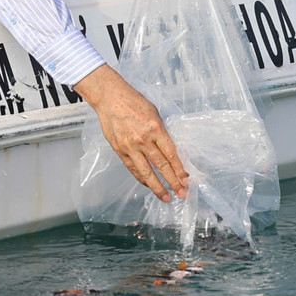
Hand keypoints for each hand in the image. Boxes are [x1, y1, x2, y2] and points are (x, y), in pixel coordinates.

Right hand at [75, 64, 188, 201]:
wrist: (110, 98)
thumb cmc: (134, 102)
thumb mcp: (154, 113)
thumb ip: (161, 132)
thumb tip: (169, 151)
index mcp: (155, 128)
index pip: (171, 154)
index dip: (179, 169)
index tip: (186, 180)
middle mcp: (143, 140)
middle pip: (161, 166)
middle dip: (173, 182)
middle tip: (182, 194)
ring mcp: (130, 146)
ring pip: (146, 172)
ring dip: (157, 187)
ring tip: (166, 197)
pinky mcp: (120, 150)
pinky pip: (133, 168)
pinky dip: (142, 178)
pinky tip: (149, 185)